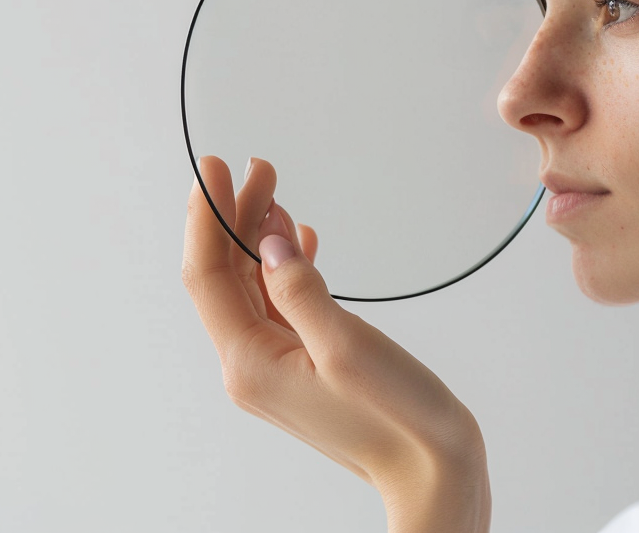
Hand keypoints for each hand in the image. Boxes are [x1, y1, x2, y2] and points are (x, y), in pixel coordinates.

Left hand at [182, 155, 489, 531]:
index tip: (214, 166)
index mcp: (250, 364)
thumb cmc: (396, 418)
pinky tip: (298, 239)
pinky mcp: (306, 367)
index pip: (207, 277)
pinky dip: (284, 267)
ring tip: (272, 190)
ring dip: (259, 237)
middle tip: (256, 166)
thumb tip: (268, 242)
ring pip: (252, 288)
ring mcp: (277, 368)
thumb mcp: (346, 346)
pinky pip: (280, 307)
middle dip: (234, 218)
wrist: (432, 471)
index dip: (206, 217)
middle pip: (225, 279)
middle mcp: (253, 367)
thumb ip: (300, 289)